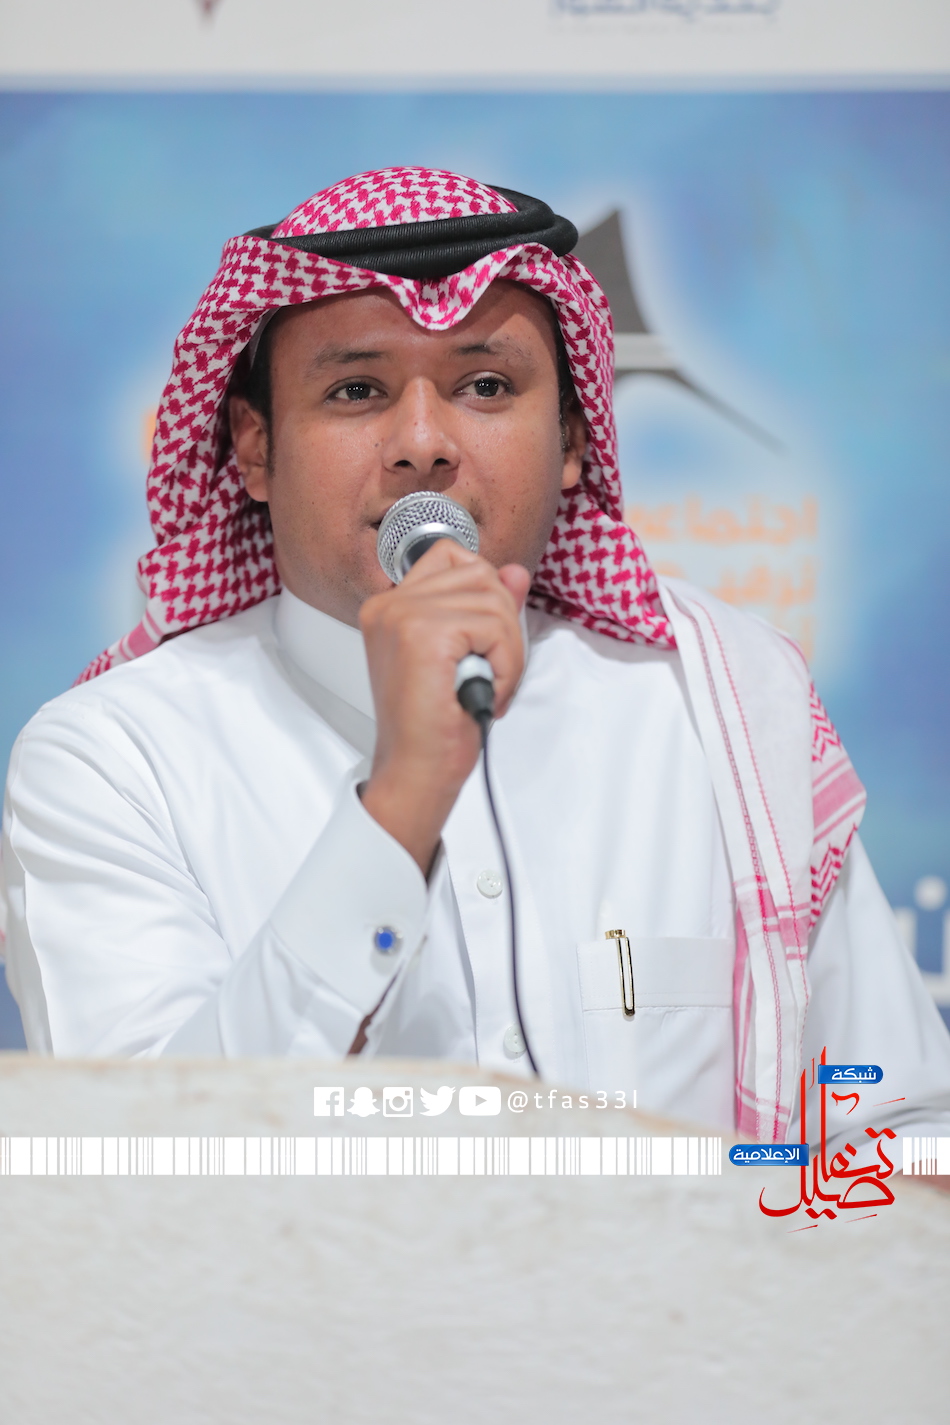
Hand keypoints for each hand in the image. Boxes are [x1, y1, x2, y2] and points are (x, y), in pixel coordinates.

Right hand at [359, 539, 529, 873]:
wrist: (415, 770)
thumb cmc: (434, 725)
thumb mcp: (467, 654)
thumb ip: (488, 607)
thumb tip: (516, 572)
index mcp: (390, 605)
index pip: (452, 555)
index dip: (484, 592)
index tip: (482, 640)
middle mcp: (389, 603)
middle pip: (480, 574)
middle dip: (503, 624)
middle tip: (490, 672)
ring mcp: (403, 615)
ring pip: (493, 600)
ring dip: (507, 650)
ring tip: (485, 686)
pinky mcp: (424, 634)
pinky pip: (494, 628)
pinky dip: (505, 664)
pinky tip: (484, 692)